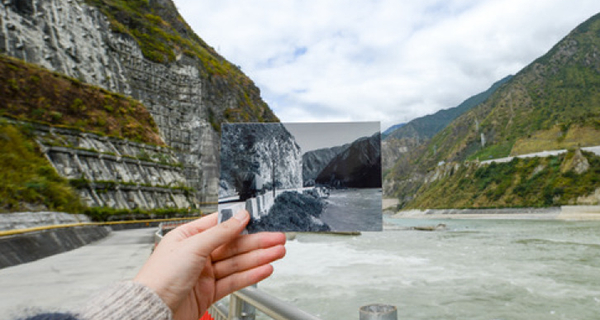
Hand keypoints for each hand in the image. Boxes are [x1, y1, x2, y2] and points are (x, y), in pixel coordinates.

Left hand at [133, 210, 285, 319]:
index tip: (259, 219)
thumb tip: (239, 216)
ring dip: (258, 258)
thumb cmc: (160, 278)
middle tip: (277, 239)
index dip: (241, 223)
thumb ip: (220, 232)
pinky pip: (234, 280)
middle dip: (257, 242)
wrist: (153, 311)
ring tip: (277, 252)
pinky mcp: (209, 292)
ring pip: (237, 263)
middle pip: (233, 245)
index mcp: (188, 237)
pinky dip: (250, 275)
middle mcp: (197, 254)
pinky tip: (264, 269)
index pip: (221, 226)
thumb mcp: (193, 246)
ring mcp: (204, 274)